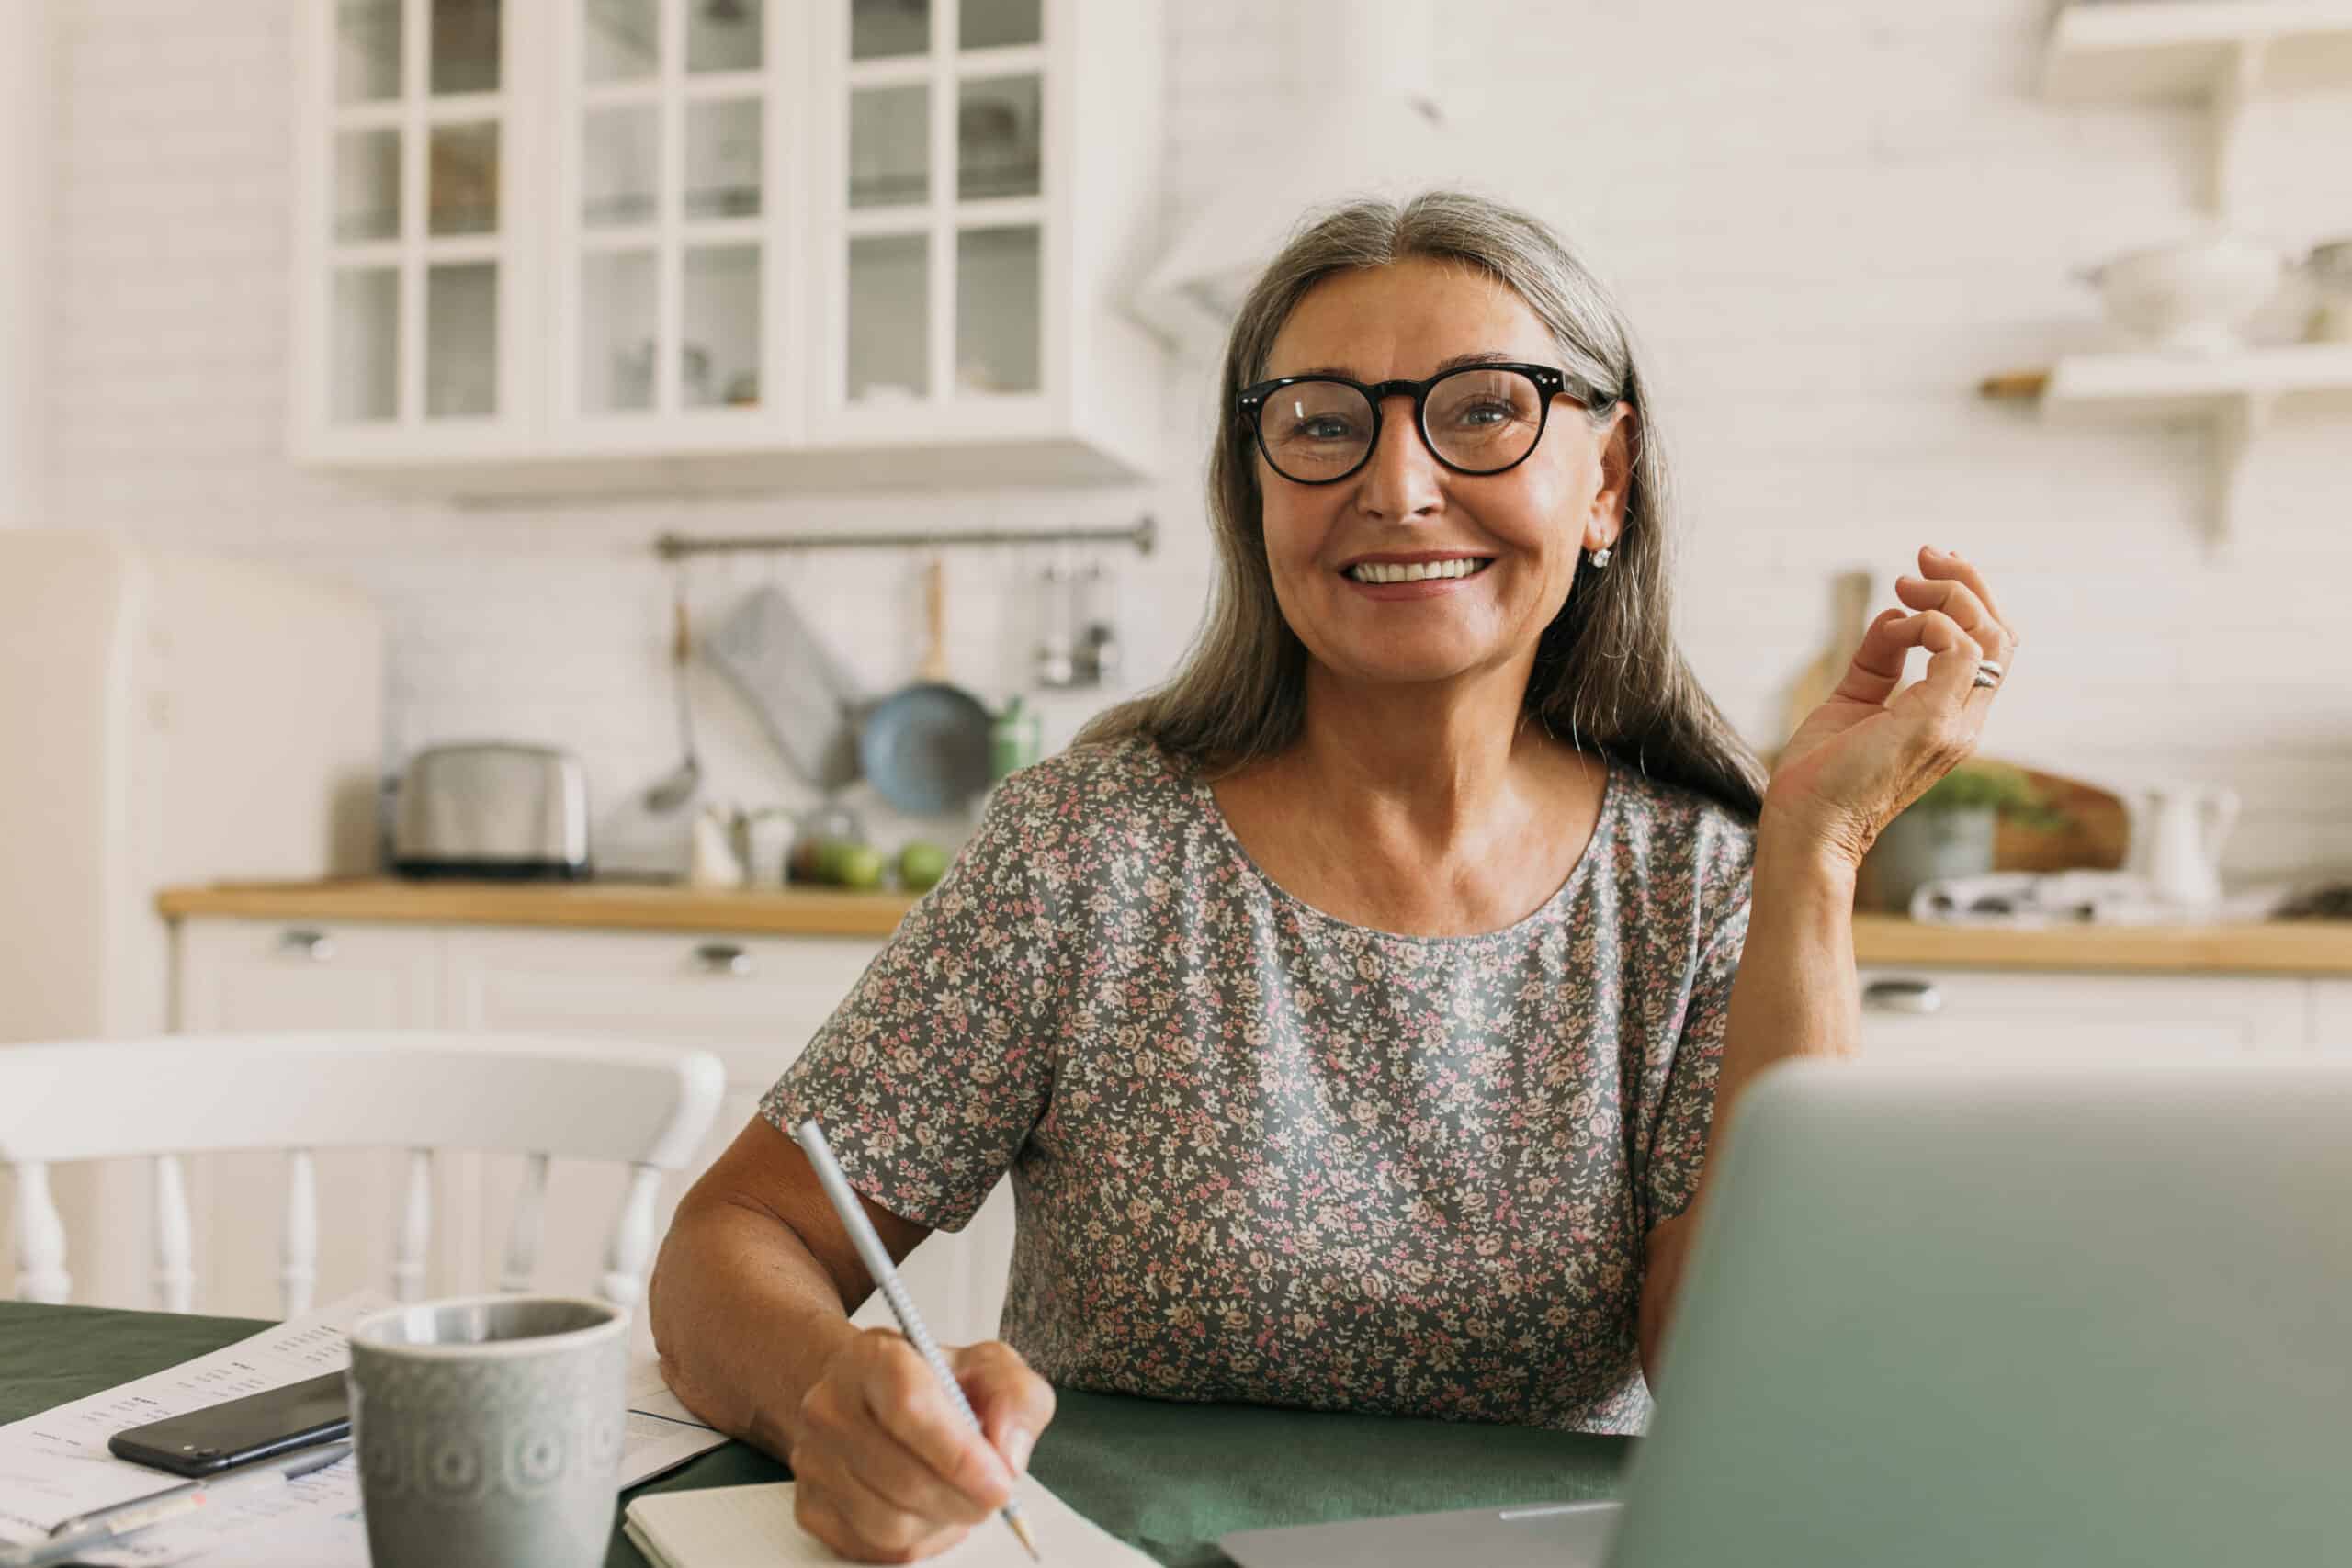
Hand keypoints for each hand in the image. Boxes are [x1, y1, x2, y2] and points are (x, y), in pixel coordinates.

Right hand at [788, 1331, 1056, 1562]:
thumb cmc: (933, 1382)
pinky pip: (872, 1548)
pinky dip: (916, 1540)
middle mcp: (830, 1406)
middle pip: (902, 1477)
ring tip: (959, 1495)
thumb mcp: (990, 1368)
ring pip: (888, 1522)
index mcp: (873, 1358)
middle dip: (963, 1498)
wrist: (871, 1397)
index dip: (959, 1453)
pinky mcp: (809, 1506)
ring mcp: (812, 1459)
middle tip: (995, 1496)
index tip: (1000, 1480)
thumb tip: (1008, 1455)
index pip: (909, 1406)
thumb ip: (1017, 1398)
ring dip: (941, 1521)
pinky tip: (928, 1510)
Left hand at [1764, 545, 2020, 867]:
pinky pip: (1959, 648)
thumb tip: (1896, 614)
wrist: (1806, 826)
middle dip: (1968, 582)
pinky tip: (1897, 623)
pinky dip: (1931, 621)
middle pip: (2002, 635)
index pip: (1989, 648)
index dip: (1968, 600)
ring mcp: (1956, 724)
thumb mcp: (1854, 700)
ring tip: (1907, 579)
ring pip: (1991, 636)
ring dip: (1951, 594)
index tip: (1924, 567)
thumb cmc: (1821, 774)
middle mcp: (1966, 722)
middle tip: (1925, 554)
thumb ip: (1879, 660)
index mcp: (1953, 718)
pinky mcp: (1934, 722)